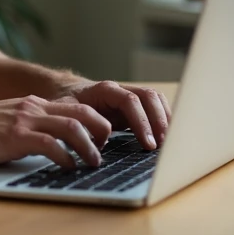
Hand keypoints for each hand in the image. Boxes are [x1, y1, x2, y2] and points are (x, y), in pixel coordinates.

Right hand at [0, 95, 112, 168]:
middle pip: (82, 113)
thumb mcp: (8, 121)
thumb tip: (49, 144)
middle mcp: (33, 108)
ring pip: (72, 127)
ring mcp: (25, 120)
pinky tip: (68, 167)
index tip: (102, 138)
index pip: (75, 107)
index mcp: (33, 104)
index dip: (95, 121)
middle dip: (101, 130)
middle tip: (106, 148)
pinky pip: (51, 145)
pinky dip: (66, 158)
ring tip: (94, 162)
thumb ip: (28, 126)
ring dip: (89, 147)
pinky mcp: (16, 136)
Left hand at [55, 79, 171, 149]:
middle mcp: (119, 89)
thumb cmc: (65, 103)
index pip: (129, 100)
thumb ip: (77, 125)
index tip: (148, 143)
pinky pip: (154, 106)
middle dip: (158, 121)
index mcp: (104, 90)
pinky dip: (164, 118)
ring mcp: (128, 94)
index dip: (141, 122)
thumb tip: (90, 144)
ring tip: (168, 142)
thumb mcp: (65, 113)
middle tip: (163, 145)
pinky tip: (166, 136)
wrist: (66, 92)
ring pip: (155, 99)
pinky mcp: (133, 105)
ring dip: (165, 119)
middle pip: (148, 96)